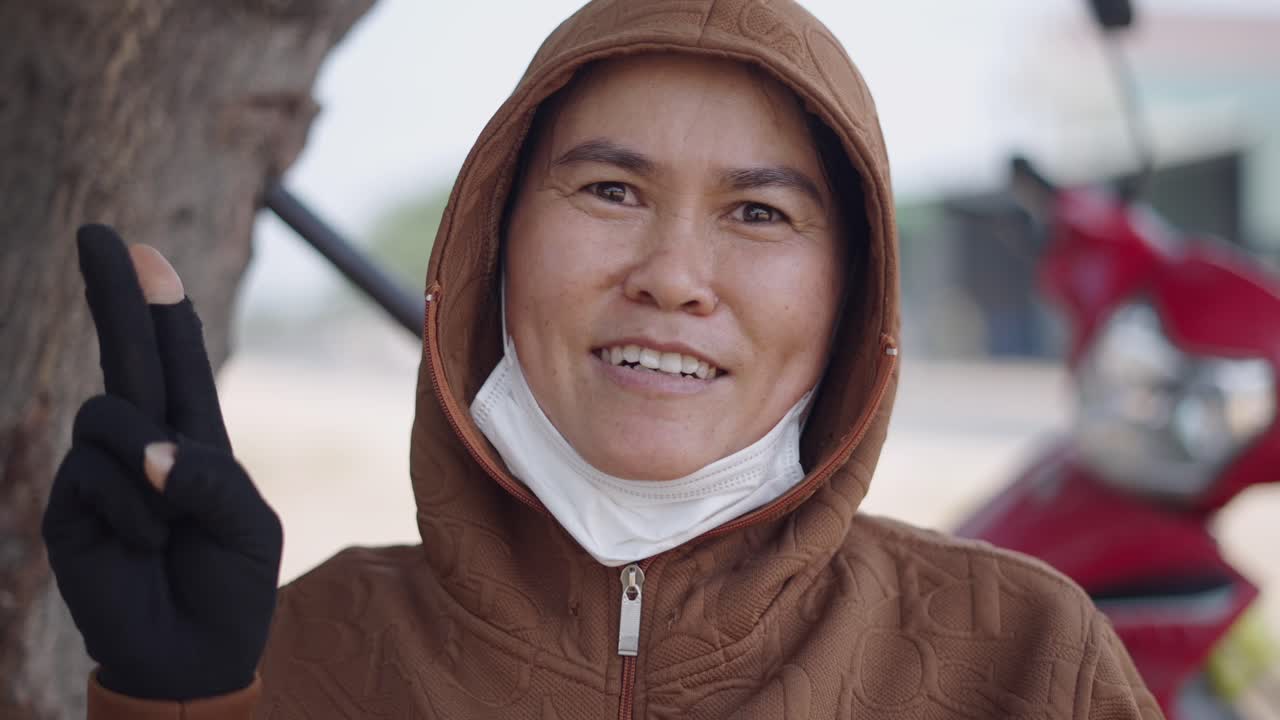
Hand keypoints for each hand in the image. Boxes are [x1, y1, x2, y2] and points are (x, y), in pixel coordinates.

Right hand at [42, 225, 281, 699]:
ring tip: (171, 526)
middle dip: (114, 293)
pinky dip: (134, 512)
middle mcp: (146, 442)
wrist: (194, 655)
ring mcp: (102, 472)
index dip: (159, 307)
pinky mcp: (70, 507)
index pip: (175, 360)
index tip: (140, 252)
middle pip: (125, 354)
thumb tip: (147, 449)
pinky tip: (148, 548)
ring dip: (148, 467)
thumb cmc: (231, 584)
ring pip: (108, 416)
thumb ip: (209, 480)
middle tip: (98, 233)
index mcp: (196, 437)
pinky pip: (95, 475)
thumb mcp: (248, 527)